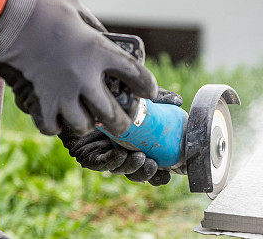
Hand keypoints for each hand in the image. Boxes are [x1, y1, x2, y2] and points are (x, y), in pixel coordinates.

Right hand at [0, 0, 157, 135]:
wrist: (7, 20)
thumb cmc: (42, 9)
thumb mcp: (76, 7)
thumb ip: (94, 26)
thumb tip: (103, 37)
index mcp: (99, 50)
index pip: (136, 75)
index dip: (147, 86)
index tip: (149, 92)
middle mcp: (84, 76)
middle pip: (114, 116)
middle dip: (122, 123)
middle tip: (122, 123)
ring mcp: (62, 92)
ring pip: (83, 125)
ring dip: (86, 124)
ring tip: (85, 118)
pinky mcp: (40, 100)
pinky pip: (52, 127)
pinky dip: (55, 125)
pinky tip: (56, 117)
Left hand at [57, 86, 181, 185]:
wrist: (84, 89)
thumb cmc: (115, 93)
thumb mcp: (140, 94)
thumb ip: (159, 96)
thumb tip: (178, 100)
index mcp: (138, 145)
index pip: (152, 166)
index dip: (160, 174)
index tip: (168, 173)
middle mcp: (123, 152)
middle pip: (137, 172)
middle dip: (147, 173)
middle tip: (154, 165)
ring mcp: (105, 155)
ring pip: (120, 168)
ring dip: (131, 167)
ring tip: (141, 158)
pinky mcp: (87, 155)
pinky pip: (100, 162)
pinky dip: (111, 160)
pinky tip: (120, 153)